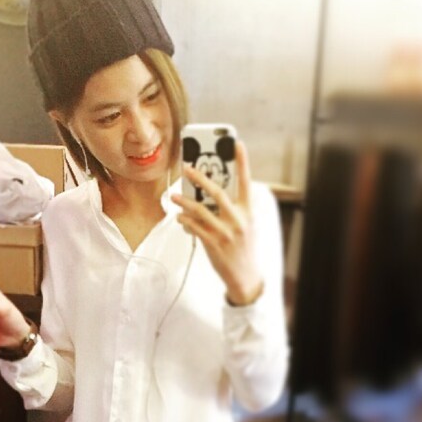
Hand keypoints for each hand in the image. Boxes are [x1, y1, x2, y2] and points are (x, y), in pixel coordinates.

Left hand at [171, 140, 263, 305]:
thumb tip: (213, 194)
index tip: (237, 144)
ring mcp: (225, 233)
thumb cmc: (244, 248)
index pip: (246, 182)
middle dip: (200, 179)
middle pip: (217, 193)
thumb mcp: (247, 226)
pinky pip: (195, 228)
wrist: (245, 277)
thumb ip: (235, 209)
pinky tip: (179, 217)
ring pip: (200, 211)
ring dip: (185, 202)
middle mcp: (238, 220)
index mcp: (248, 212)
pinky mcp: (213, 244)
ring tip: (174, 196)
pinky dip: (185, 221)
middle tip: (187, 168)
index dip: (242, 162)